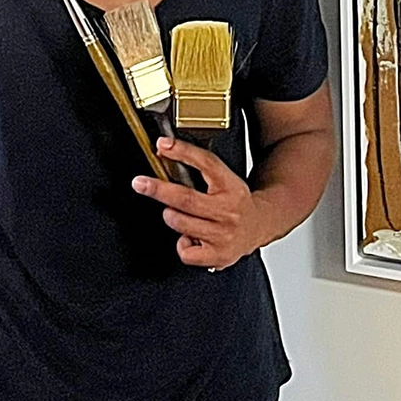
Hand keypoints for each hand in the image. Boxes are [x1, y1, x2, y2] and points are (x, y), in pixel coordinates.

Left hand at [131, 137, 270, 269]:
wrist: (260, 225)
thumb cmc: (236, 201)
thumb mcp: (225, 179)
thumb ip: (201, 169)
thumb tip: (166, 153)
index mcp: (231, 185)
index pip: (206, 163)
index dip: (182, 152)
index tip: (163, 145)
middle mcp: (228, 210)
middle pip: (186, 198)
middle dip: (158, 190)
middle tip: (140, 183)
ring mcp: (223, 234)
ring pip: (181, 223)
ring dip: (170, 216)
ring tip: (176, 213)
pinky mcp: (218, 255)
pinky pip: (186, 252)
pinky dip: (182, 244)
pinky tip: (190, 237)